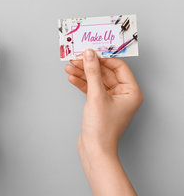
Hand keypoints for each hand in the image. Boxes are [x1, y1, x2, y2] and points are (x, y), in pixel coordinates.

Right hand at [65, 49, 142, 195]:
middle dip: (89, 65)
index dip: (103, 58)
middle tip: (75, 57)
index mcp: (131, 91)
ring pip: (96, 79)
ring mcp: (111, 99)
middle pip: (105, 72)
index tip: (89, 52)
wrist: (94, 149)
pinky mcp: (100, 104)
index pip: (118, 66)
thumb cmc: (102, 128)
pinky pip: (91, 88)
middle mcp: (124, 94)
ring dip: (83, 73)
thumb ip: (92, 72)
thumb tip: (89, 54)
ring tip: (69, 66)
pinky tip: (72, 77)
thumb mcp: (96, 95)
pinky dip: (82, 82)